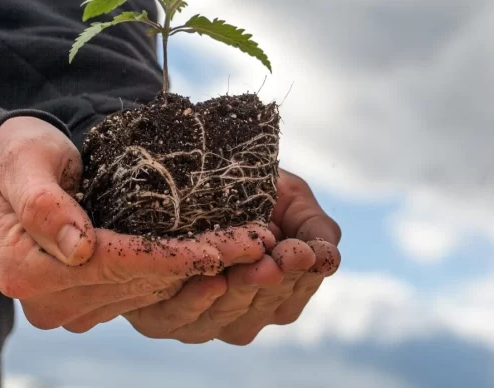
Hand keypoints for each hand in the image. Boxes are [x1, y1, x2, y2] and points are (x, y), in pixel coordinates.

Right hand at [0, 117, 269, 331]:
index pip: (115, 264)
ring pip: (152, 290)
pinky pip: (148, 289)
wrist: (12, 168)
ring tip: (254, 244)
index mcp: (27, 270)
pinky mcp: (93, 299)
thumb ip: (42, 204)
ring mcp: (73, 306)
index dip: (172, 257)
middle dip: (205, 262)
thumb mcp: (21, 162)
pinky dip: (186, 271)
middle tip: (260, 240)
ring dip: (205, 270)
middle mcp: (51, 301)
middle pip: (142, 281)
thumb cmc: (17, 154)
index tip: (224, 247)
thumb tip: (79, 250)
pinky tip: (226, 253)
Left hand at [123, 169, 340, 343]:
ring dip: (244, 291)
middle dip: (275, 281)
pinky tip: (211, 280)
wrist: (190, 173)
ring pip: (230, 318)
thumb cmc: (250, 188)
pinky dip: (197, 303)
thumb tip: (330, 259)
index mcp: (277, 292)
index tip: (304, 252)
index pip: (293, 293)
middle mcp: (245, 312)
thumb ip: (316, 230)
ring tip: (255, 266)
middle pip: (264, 307)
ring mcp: (207, 319)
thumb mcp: (291, 200)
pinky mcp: (163, 318)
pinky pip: (182, 320)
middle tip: (285, 256)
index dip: (301, 276)